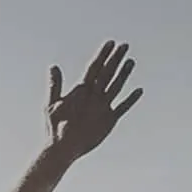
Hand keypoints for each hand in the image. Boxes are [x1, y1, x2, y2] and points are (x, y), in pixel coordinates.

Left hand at [46, 41, 143, 161]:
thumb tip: (53, 66)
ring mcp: (102, 107)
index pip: (94, 68)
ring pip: (115, 87)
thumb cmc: (54, 127)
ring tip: (130, 61)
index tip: (110, 43)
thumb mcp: (52, 105)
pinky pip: (122, 107)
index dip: (102, 55)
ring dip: (123, 75)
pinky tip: (138, 90)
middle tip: (124, 45)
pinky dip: (130, 100)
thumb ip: (55, 86)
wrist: (61, 148)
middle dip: (115, 60)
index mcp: (81, 90)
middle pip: (107, 74)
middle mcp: (93, 96)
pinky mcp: (108, 120)